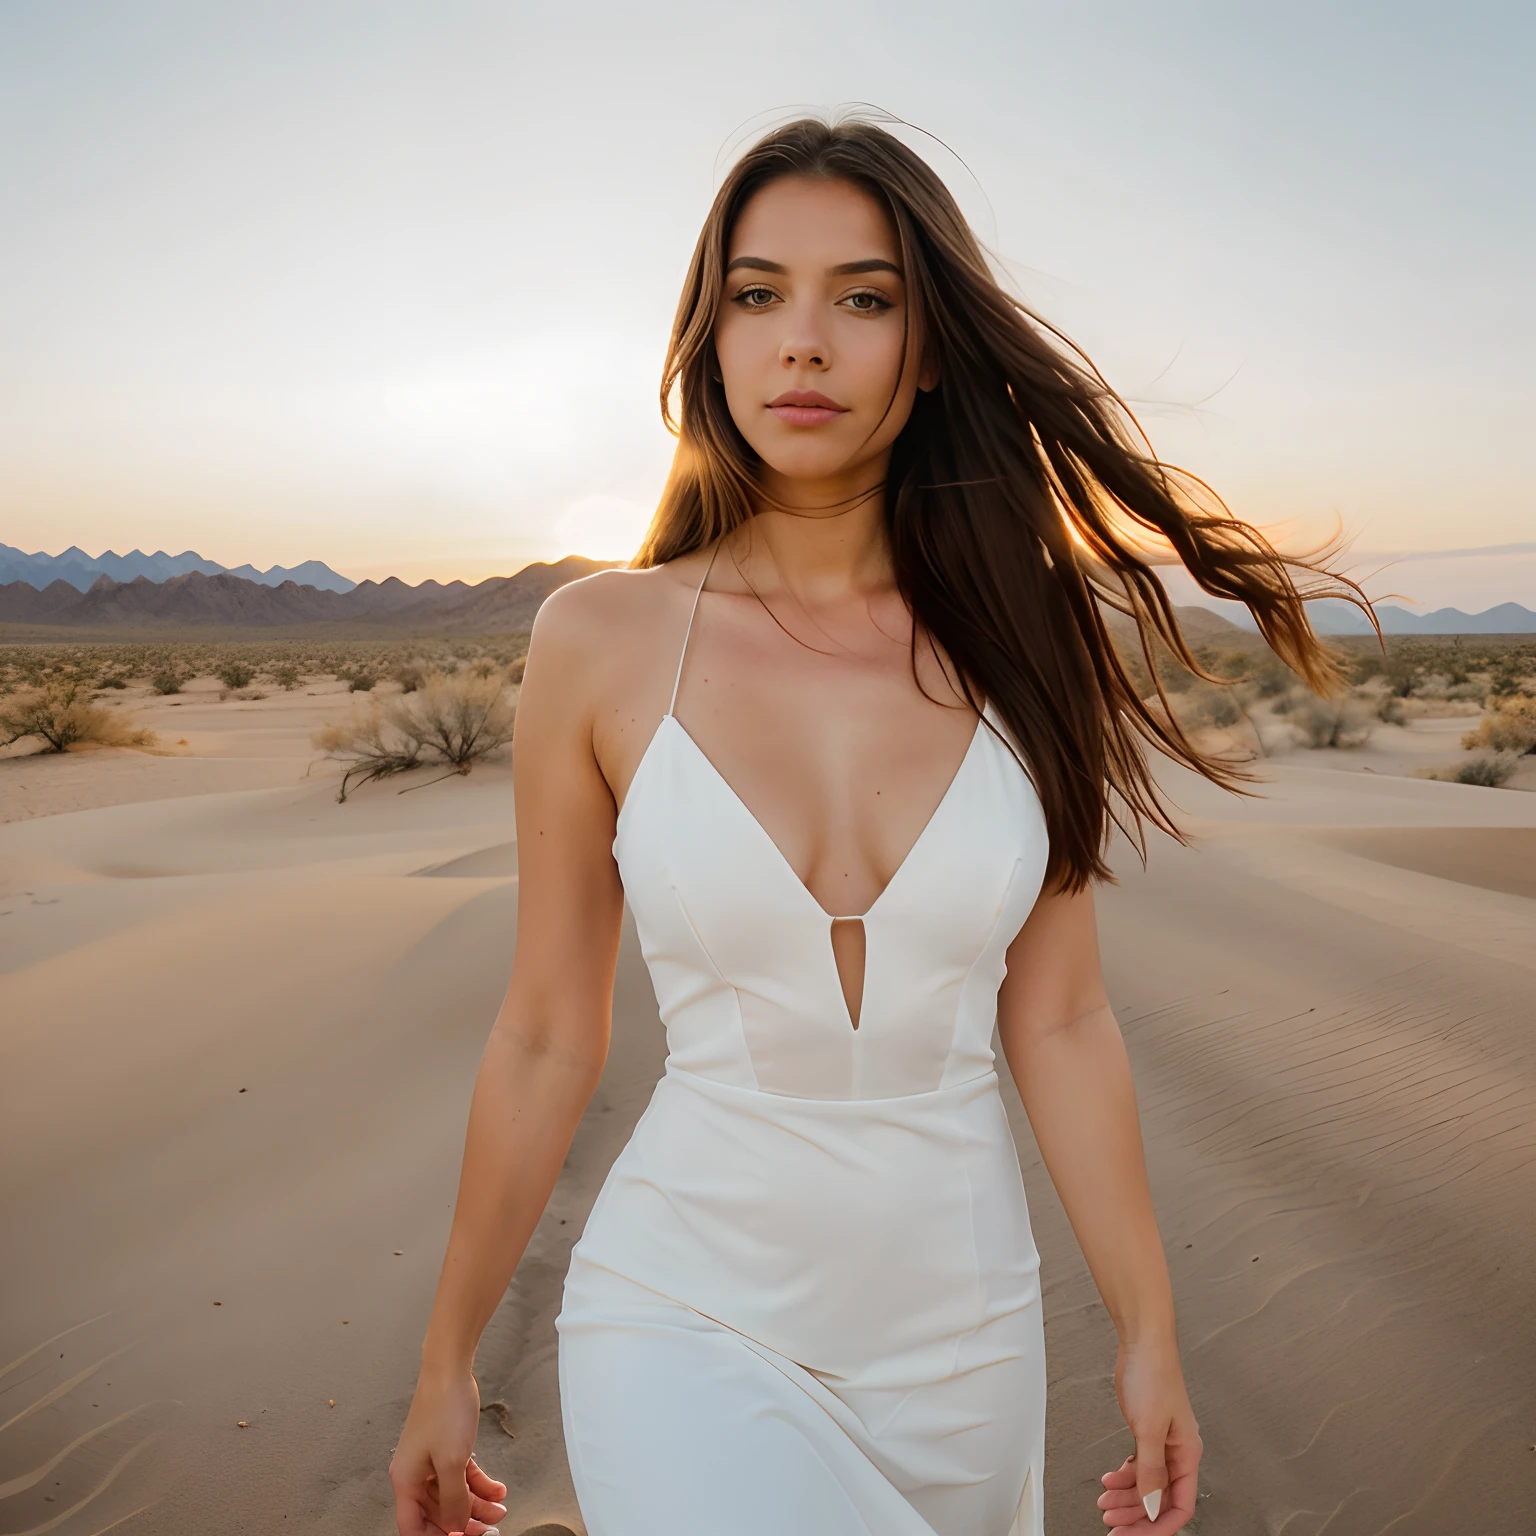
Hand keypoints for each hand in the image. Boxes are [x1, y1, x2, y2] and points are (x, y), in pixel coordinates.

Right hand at [390, 1365, 508, 1534]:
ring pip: (454, 1495)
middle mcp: (416, 1474)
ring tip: (499, 1509)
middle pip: (437, 1513)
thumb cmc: (443, 1408)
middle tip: (487, 1530)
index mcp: (407, 1480)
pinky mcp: (448, 1449)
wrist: (451, 1370)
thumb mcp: (452, 1461)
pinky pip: (463, 1476)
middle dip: (463, 1523)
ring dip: (477, 1505)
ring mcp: (432, 1461)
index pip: (413, 1527)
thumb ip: (454, 1499)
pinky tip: (498, 1489)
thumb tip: (457, 1525)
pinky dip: (480, 1484)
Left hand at [1096, 1337, 1201, 1530]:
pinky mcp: (1147, 1432)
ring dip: (1126, 1496)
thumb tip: (1152, 1507)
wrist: (1142, 1342)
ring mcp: (1161, 1443)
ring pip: (1146, 1484)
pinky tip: (1109, 1478)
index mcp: (1187, 1455)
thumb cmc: (1153, 1375)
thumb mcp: (1149, 1428)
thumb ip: (1151, 1471)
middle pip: (1160, 1500)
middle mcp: (1177, 1453)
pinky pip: (1138, 1465)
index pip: (1179, 1506)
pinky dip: (1123, 1475)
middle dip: (1136, 1515)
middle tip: (1111, 1522)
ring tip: (1103, 1501)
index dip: (1159, 1526)